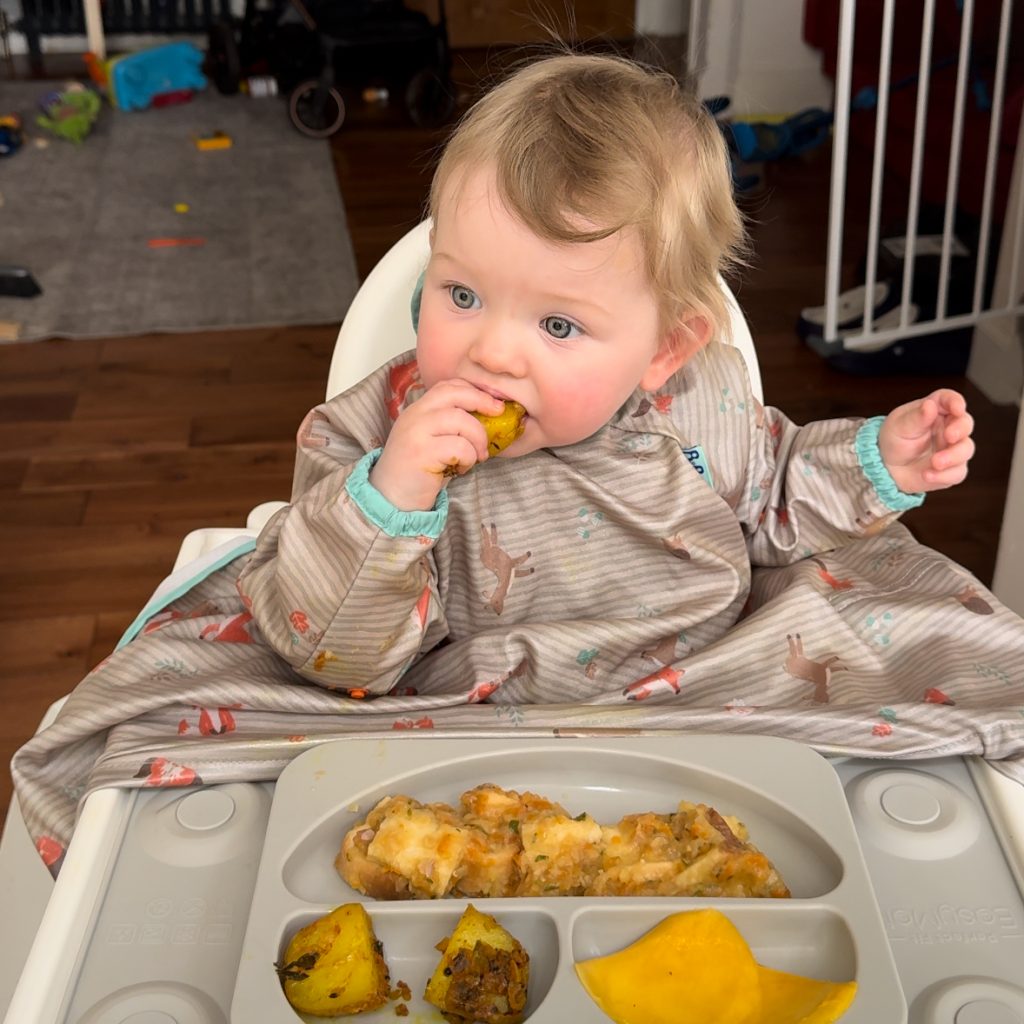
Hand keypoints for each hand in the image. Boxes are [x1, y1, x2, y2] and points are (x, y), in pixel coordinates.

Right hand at [369, 380, 503, 510]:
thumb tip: (489, 417)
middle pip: (454, 393)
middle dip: (482, 401)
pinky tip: (462, 469)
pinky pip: (459, 447)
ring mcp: (416, 432)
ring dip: (478, 438)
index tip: (491, 404)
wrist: (391, 498)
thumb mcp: (431, 440)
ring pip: (461, 420)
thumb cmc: (418, 472)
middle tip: (498, 415)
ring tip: (478, 455)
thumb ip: (450, 425)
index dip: (473, 390)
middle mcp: (415, 415)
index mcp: (417, 409)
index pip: (447, 386)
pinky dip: (469, 458)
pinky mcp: (422, 453)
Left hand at [877, 389, 974, 493]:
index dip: (956, 402)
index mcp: (934, 411)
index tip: (957, 408)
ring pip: (966, 449)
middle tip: (949, 436)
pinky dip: (944, 475)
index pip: (949, 400)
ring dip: (953, 456)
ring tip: (935, 462)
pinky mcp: (952, 469)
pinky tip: (927, 475)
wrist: (887, 469)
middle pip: (965, 423)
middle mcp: (948, 427)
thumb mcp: (899, 426)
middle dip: (960, 429)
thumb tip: (930, 405)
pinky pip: (957, 472)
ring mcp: (952, 448)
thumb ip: (916, 417)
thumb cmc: (893, 441)